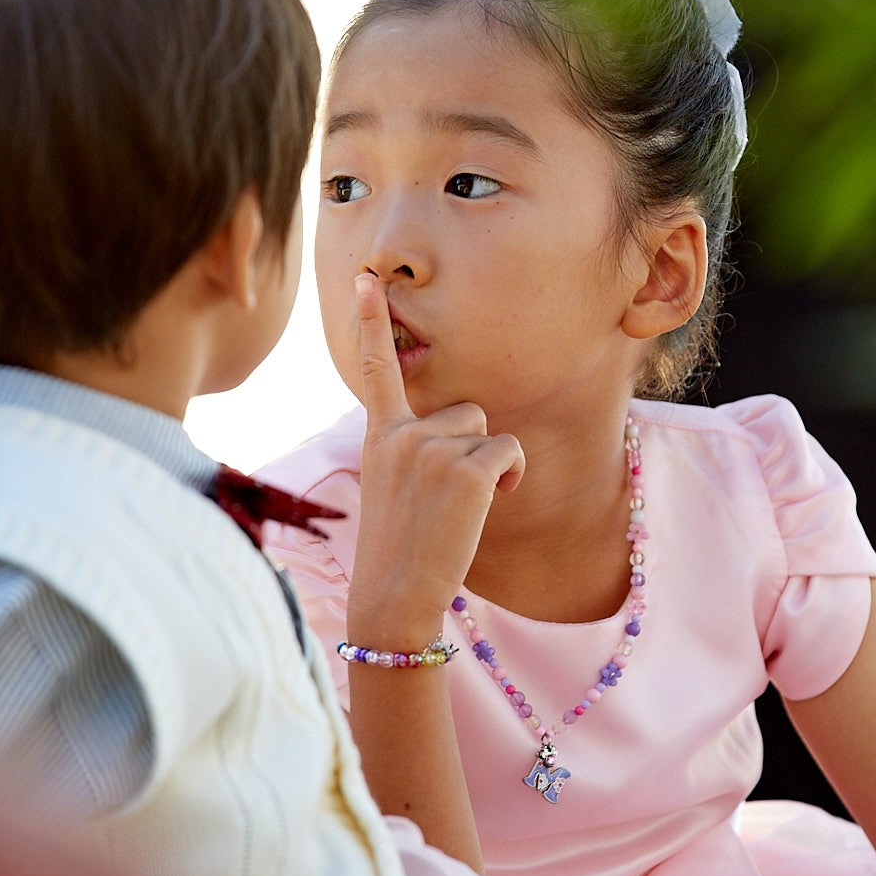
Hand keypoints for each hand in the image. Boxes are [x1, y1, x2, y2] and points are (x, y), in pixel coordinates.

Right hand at [349, 273, 524, 641]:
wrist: (393, 597)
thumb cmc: (400, 549)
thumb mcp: (392, 485)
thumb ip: (411, 449)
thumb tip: (458, 432)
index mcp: (379, 435)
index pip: (375, 367)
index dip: (370, 320)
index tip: (366, 278)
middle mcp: (402, 433)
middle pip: (467, 412)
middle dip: (471, 449)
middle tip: (444, 501)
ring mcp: (432, 449)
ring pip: (489, 433)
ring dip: (489, 468)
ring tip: (458, 509)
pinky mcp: (466, 471)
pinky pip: (510, 453)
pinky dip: (510, 478)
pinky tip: (485, 509)